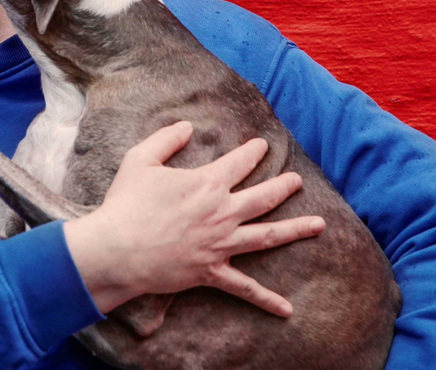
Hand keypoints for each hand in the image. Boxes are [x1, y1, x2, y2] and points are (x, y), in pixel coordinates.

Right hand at [63, 121, 324, 316]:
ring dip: (295, 229)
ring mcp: (220, 244)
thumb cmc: (126, 203)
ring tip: (318, 224)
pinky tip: (287, 309)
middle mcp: (222, 212)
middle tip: (296, 181)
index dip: (253, 152)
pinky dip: (266, 299)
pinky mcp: (212, 271)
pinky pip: (244, 287)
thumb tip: (187, 126)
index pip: (240, 162)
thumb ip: (166, 139)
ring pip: (267, 235)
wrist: (117, 249)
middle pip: (263, 197)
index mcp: (207, 183)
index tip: (262, 146)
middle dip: (283, 186)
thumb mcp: (140, 159)